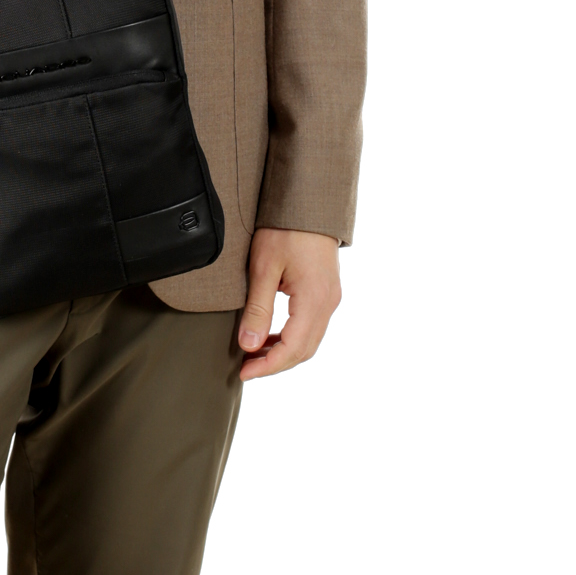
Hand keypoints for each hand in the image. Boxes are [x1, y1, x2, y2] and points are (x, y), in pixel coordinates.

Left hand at [237, 228, 340, 380]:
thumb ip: (258, 309)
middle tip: (246, 368)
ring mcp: (331, 297)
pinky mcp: (327, 291)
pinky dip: (291, 337)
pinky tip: (270, 335)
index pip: (293, 349)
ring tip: (253, 354)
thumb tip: (249, 346)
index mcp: (315, 299)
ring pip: (309, 340)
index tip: (244, 372)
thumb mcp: (264, 266)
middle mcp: (329, 303)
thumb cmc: (284, 228)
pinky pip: (311, 326)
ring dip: (283, 352)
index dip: (268, 366)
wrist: (308, 202)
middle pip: (304, 350)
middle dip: (275, 364)